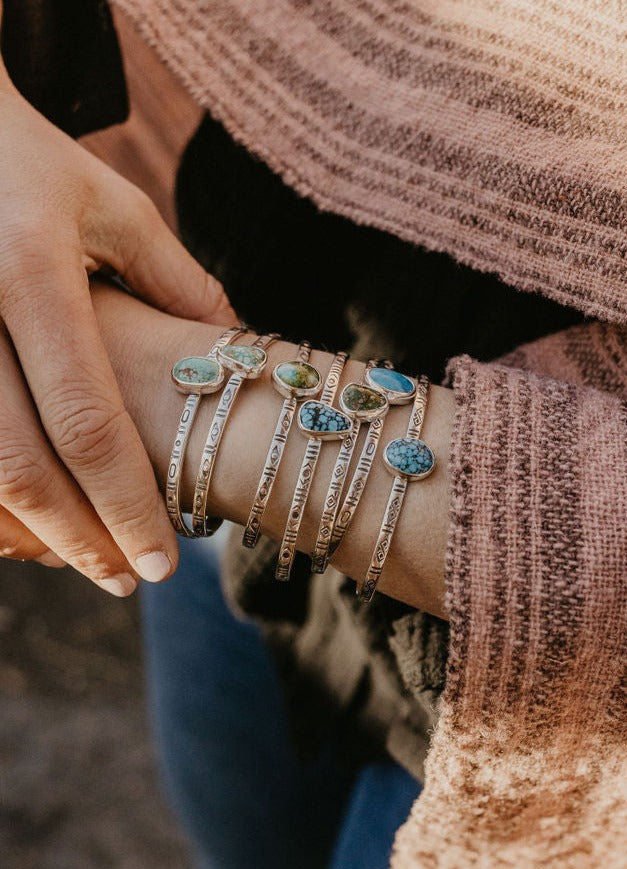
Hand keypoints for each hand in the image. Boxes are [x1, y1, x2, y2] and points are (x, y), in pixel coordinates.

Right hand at [0, 68, 234, 593]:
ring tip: (85, 564)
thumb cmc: (30, 166)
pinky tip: (26, 528)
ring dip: (28, 535)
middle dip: (79, 540)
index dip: (126, 503)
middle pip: (20, 466)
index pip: (86, 420)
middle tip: (129, 581)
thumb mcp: (112, 209)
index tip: (163, 564)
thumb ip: (177, 283)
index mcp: (30, 273)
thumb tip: (241, 358)